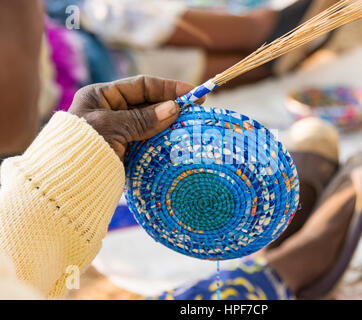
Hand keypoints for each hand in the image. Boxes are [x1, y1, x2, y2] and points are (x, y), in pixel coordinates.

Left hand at [69, 75, 204, 160]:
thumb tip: (174, 109)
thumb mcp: (112, 127)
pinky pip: (148, 142)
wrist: (66, 184)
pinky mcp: (125, 152)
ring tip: (191, 126)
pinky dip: (163, 142)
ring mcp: (119, 132)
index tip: (192, 92)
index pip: (141, 86)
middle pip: (148, 104)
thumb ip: (142, 118)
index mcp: (101, 96)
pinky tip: (177, 142)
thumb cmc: (82, 148)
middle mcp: (111, 112)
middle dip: (171, 106)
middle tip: (197, 109)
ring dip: (170, 125)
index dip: (168, 87)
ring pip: (151, 124)